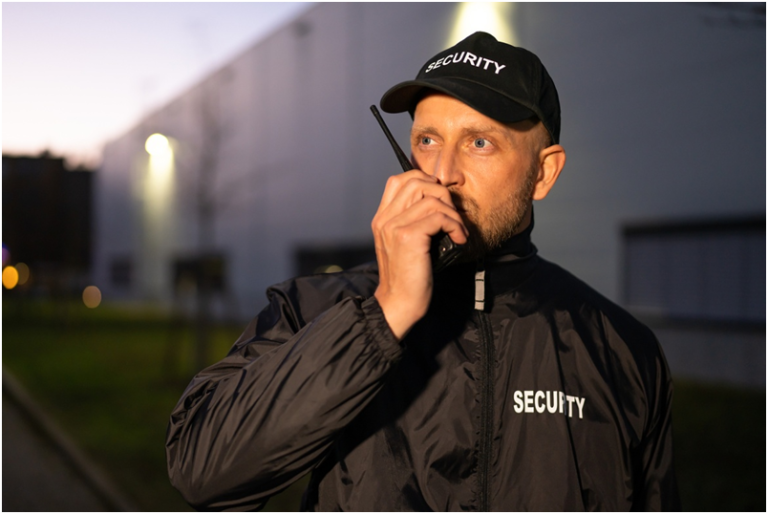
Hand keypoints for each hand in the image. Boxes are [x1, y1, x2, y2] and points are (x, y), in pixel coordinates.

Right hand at [372, 170, 467, 339]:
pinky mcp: (407, 237)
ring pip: (431, 198)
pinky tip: (459, 240)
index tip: (440, 200)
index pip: (398, 180)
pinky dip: (456, 226)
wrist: (400, 304)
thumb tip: (439, 201)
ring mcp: (394, 226)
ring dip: (453, 213)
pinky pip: (440, 217)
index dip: (423, 181)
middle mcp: (384, 219)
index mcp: (381, 218)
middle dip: (442, 194)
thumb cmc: (409, 277)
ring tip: (458, 232)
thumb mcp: (405, 244)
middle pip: (416, 181)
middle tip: (453, 216)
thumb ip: (412, 221)